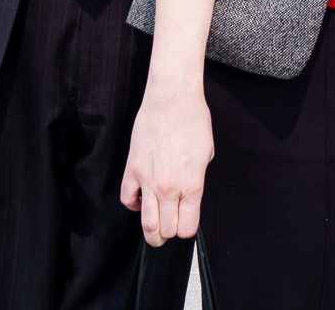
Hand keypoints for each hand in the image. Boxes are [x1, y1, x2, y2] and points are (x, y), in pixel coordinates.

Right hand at [119, 83, 213, 246]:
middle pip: (166, 230)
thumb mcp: (207, 154)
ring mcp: (148, 181)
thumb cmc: (194, 121)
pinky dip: (133, 204)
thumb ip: (197, 180)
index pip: (187, 227)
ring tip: (155, 232)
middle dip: (170, 234)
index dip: (188, 230)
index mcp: (192, 185)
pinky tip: (140, 200)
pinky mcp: (132, 170)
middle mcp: (169, 188)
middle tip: (171, 230)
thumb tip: (190, 194)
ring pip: (146, 222)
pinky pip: (127, 199)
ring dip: (151, 232)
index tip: (188, 226)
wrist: (172, 100)